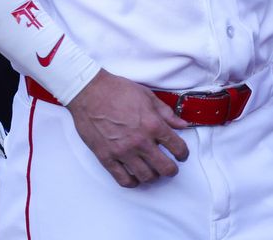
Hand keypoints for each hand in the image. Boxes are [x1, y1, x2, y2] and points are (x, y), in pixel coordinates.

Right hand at [65, 69, 189, 187]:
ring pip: (146, 177)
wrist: (89, 91)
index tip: (181, 154)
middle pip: (165, 168)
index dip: (183, 153)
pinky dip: (133, 182)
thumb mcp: (147, 96)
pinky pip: (123, 179)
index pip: (177, 147)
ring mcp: (123, 151)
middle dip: (171, 169)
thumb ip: (166, 113)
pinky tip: (135, 176)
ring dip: (153, 176)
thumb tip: (182, 125)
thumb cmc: (117, 90)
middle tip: (169, 166)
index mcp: (153, 124)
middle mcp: (140, 141)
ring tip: (151, 170)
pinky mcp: (107, 157)